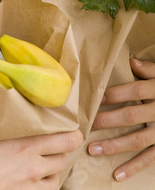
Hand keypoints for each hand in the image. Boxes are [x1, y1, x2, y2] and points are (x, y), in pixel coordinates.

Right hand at [0, 129, 82, 189]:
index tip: (69, 130)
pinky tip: (34, 180)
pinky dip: (44, 185)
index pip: (67, 138)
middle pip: (65, 157)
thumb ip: (14, 127)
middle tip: (55, 145)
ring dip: (53, 170)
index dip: (72, 134)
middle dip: (62, 151)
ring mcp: (31, 184)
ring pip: (57, 177)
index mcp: (26, 142)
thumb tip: (21, 113)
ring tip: (42, 164)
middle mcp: (33, 164)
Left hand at [88, 58, 154, 181]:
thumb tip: (131, 60)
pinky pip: (150, 158)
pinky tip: (117, 174)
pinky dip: (134, 167)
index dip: (116, 94)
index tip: (96, 98)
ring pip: (137, 140)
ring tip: (93, 150)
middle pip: (132, 116)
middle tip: (87, 125)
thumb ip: (148, 68)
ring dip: (115, 146)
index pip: (135, 91)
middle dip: (108, 121)